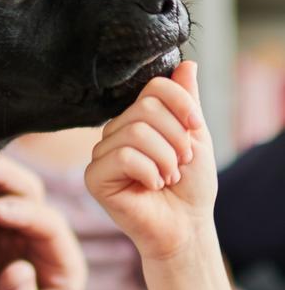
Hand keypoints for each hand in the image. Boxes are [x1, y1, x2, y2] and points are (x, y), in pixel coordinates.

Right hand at [85, 61, 217, 261]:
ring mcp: (101, 155)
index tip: (196, 128)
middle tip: (181, 163)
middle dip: (175, 138)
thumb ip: (186, 102)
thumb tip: (187, 64)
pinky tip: (153, 187)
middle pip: (146, 109)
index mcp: (136, 120)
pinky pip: (123, 157)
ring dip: (165, 158)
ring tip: (168, 177)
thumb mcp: (196, 136)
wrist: (186, 226)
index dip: (181, 104)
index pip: (154, 88)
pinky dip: (149, 172)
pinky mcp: (94, 178)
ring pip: (135, 133)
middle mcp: (114, 134)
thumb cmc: (190, 186)